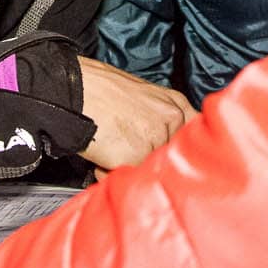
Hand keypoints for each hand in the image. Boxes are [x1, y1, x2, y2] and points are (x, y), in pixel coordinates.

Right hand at [75, 57, 196, 169]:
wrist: (71, 89)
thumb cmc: (99, 92)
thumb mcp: (143, 98)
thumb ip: (161, 120)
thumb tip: (165, 147)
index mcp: (175, 103)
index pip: (195, 136)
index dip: (177, 151)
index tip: (168, 159)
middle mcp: (172, 118)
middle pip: (170, 157)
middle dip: (147, 161)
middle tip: (125, 149)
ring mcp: (156, 136)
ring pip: (147, 169)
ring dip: (127, 167)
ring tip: (110, 148)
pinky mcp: (136, 154)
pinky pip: (127, 178)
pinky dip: (110, 173)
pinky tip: (101, 156)